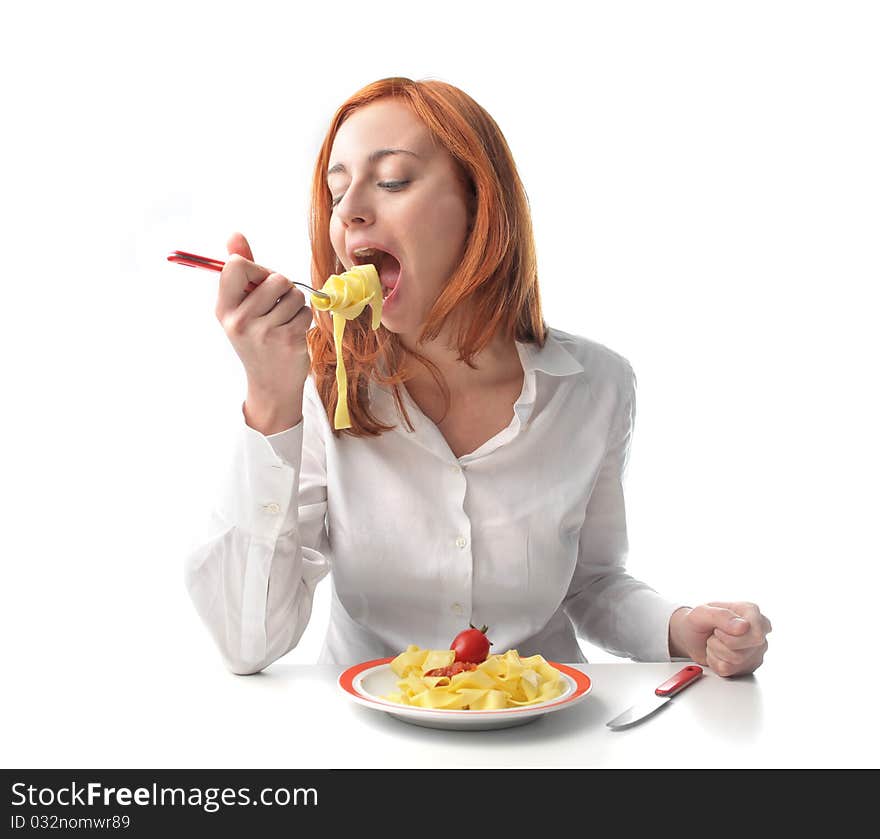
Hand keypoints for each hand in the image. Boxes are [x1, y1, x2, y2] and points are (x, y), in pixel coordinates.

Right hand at [215, 232, 312, 433]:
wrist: (271, 385)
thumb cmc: (258, 339)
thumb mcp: (241, 307)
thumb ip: (241, 271)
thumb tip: (234, 234)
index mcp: (223, 308)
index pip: (236, 265)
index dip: (257, 269)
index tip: (260, 285)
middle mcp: (240, 320)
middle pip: (275, 277)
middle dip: (283, 287)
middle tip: (276, 306)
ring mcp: (264, 332)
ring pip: (294, 294)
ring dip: (295, 304)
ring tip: (284, 322)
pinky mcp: (288, 341)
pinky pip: (305, 311)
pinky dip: (304, 319)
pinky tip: (293, 334)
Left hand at [668, 602, 771, 676]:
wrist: (691, 637)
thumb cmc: (698, 621)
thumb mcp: (701, 612)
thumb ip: (721, 615)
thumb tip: (744, 626)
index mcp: (751, 611)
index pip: (756, 635)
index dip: (731, 636)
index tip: (717, 629)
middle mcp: (758, 631)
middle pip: (744, 650)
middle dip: (721, 644)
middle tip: (714, 634)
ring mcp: (755, 650)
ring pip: (736, 661)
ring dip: (716, 652)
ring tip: (713, 641)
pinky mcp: (748, 666)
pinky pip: (730, 671)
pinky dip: (715, 662)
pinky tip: (715, 652)